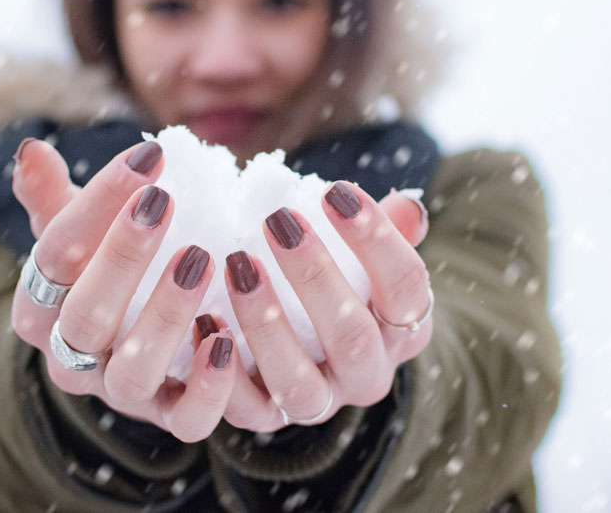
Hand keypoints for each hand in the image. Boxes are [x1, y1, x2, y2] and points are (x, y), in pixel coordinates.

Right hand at [9, 138, 240, 441]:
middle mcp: (72, 358)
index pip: (55, 255)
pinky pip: (186, 419)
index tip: (147, 156)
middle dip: (123, 255)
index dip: (96, 204)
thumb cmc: (105, 271)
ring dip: (166, 315)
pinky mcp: (171, 417)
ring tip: (200, 259)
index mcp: (40, 306)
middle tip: (163, 200)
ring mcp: (122, 392)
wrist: (133, 347)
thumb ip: (52, 197)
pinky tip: (229, 340)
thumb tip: (30, 149)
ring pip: (133, 369)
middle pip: (84, 316)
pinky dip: (208, 386)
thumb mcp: (77, 234)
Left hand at [217, 181, 431, 430]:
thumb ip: (389, 230)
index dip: (377, 240)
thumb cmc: (340, 280)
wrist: (307, 347)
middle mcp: (367, 375)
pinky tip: (203, 321)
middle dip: (315, 276)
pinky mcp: (267, 419)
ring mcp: (319, 403)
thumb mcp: (368, 257)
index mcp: (404, 330)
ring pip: (299, 384)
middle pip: (352, 337)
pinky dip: (222, 371)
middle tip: (278, 221)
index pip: (405, 288)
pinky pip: (246, 409)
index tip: (337, 190)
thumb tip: (407, 207)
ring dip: (266, 325)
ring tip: (238, 265)